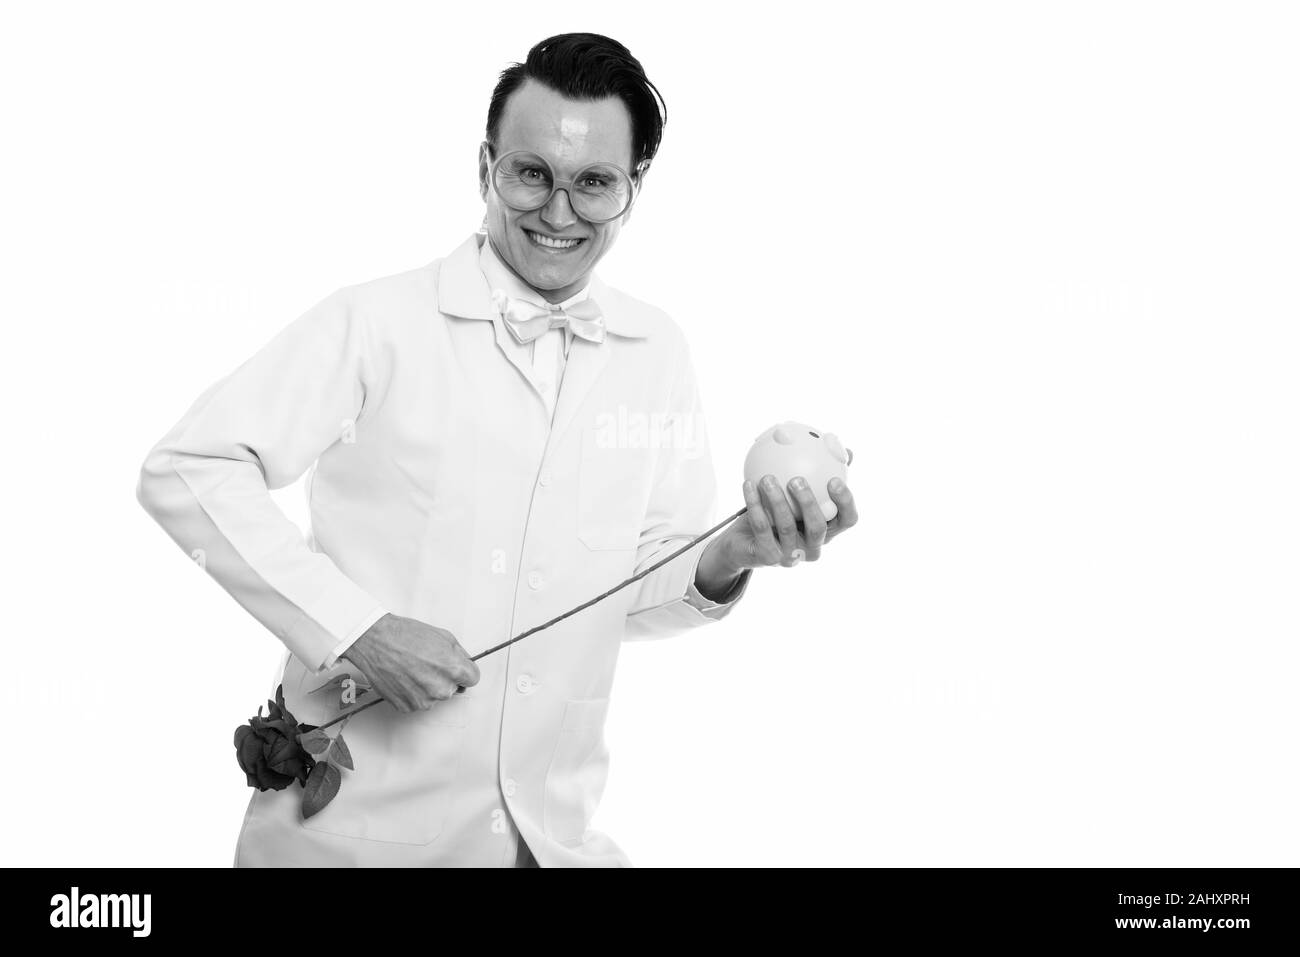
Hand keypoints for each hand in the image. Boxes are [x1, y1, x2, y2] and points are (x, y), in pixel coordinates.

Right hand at [341, 613, 480, 712]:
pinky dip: (412, 692)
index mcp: (453, 670)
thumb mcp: (443, 636)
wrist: (375, 642)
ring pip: (434, 696)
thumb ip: (459, 654)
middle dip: (444, 678)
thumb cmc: (405, 636)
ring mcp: (423, 700)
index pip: (472, 679)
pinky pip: (417, 702)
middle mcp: (441, 689)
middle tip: (428, 664)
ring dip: (428, 686)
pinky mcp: (407, 707)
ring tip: (413, 668)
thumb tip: (465, 663)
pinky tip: (404, 677)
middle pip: (453, 688)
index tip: (456, 669)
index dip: (464, 672)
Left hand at [701, 474, 858, 580]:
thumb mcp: (796, 494)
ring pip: (787, 527)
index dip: (845, 502)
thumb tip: (844, 449)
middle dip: (809, 503)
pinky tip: (748, 484)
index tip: (834, 479)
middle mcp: (812, 548)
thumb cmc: (776, 512)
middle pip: (818, 527)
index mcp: (827, 531)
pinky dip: (754, 504)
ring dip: (776, 499)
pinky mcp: (768, 558)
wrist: (744, 542)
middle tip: (797, 479)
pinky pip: (761, 527)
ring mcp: (791, 556)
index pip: (847, 520)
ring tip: (767, 478)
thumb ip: (819, 473)